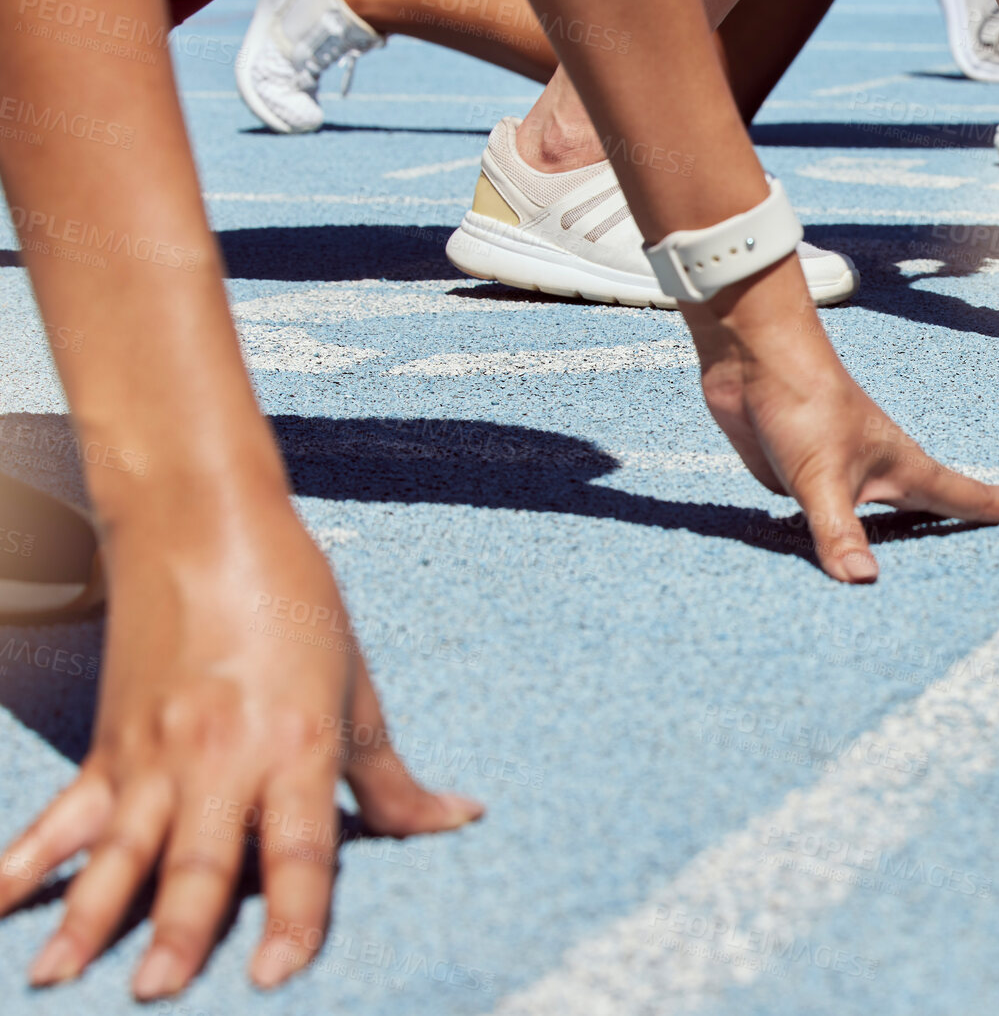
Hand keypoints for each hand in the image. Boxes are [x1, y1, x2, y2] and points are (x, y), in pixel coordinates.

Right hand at [1, 506, 480, 999]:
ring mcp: (156, 754)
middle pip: (200, 860)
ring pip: (120, 849)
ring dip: (88, 917)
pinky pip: (63, 814)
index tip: (274, 975)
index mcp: (297, 746)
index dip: (294, 915)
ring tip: (56, 979)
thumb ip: (393, 777)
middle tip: (155, 993)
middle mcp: (223, 757)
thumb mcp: (359, 692)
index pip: (300, 850)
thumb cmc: (298, 607)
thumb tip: (458, 820)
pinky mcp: (109, 744)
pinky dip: (23, 862)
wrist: (206, 526)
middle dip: (178, 932)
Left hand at [689, 258, 998, 582]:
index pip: (963, 494)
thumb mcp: (822, 476)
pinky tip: (838, 551)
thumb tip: (864, 582)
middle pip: (928, 506)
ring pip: (880, 515)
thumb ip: (840, 532)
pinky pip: (831, 519)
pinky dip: (845, 536)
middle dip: (961, 522)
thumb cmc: (803, 402)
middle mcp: (877, 472)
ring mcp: (841, 473)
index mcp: (901, 466)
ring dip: (902, 533)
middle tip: (996, 541)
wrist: (752, 357)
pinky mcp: (803, 475)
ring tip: (926, 555)